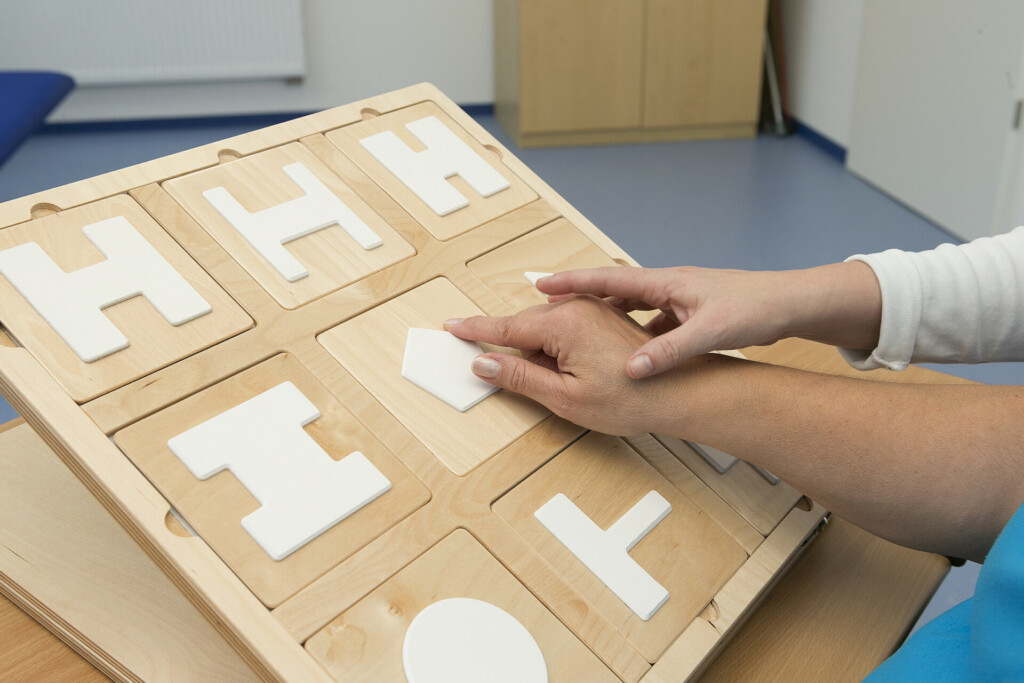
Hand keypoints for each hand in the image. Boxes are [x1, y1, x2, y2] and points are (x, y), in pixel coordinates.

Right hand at [444, 295, 716, 435]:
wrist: (682, 393)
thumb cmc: (631, 401)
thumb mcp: (566, 398)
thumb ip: (521, 377)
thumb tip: (484, 363)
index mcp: (565, 324)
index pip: (507, 327)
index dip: (477, 330)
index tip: (452, 326)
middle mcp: (579, 308)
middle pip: (527, 324)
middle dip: (509, 343)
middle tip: (490, 363)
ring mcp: (595, 309)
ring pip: (548, 325)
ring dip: (536, 346)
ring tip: (544, 377)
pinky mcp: (607, 315)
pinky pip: (567, 324)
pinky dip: (556, 342)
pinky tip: (565, 366)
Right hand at [537, 262, 880, 377]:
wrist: (792, 303)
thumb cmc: (755, 309)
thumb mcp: (711, 332)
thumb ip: (668, 352)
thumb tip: (632, 369)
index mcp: (665, 283)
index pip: (608, 278)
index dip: (572, 282)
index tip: (541, 285)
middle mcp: (667, 286)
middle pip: (612, 289)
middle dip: (578, 296)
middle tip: (545, 304)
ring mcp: (678, 299)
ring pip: (630, 307)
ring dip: (603, 315)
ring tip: (577, 330)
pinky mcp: (690, 314)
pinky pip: (649, 322)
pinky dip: (631, 333)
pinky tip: (627, 353)